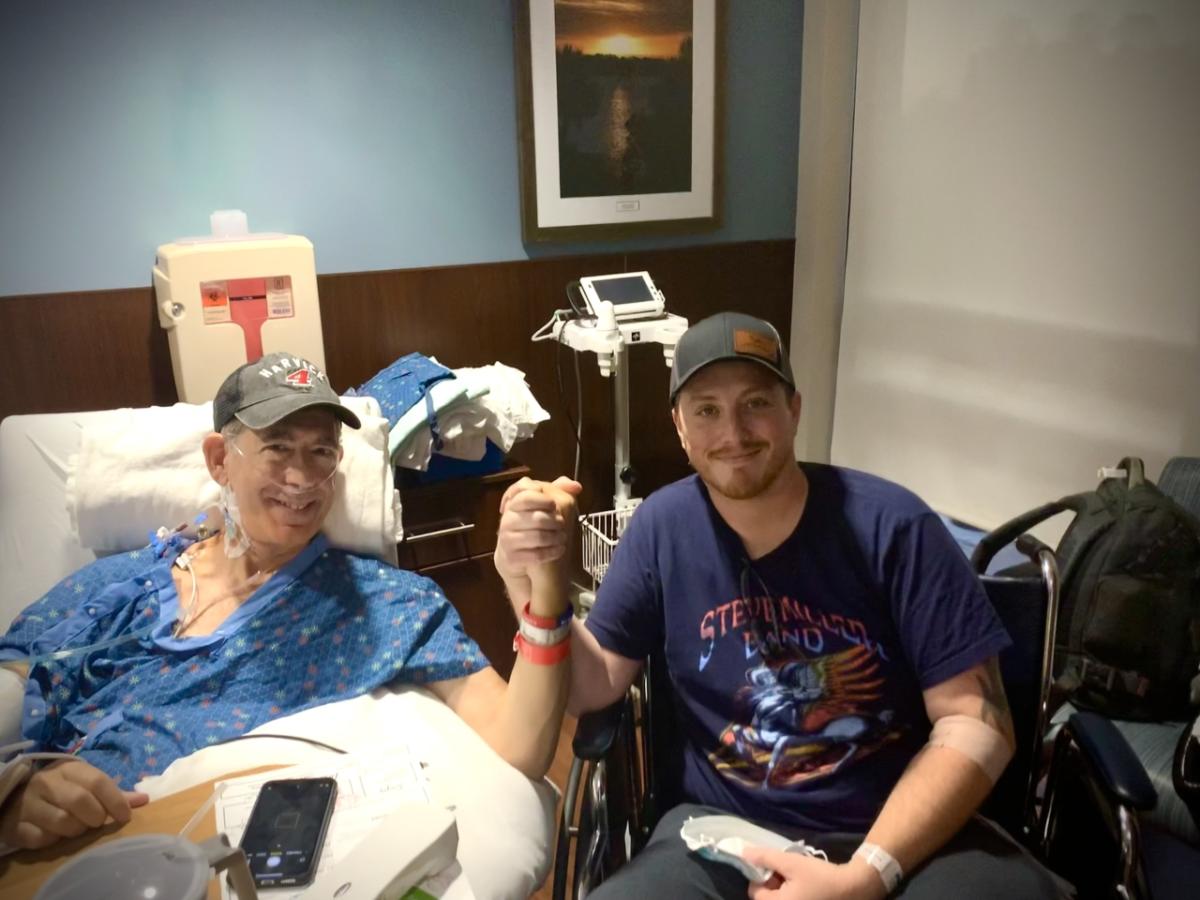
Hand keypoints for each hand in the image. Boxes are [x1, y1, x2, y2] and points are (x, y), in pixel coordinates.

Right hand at [0, 759, 148, 849]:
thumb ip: (114, 793)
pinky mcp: (16, 825)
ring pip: (61, 821)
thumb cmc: (62, 791)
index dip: (115, 801)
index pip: (98, 781)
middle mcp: (48, 782)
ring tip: (77, 828)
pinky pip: (41, 838)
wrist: (17, 799)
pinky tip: (56, 835)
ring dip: (76, 830)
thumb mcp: (86, 784)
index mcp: (70, 769)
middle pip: (80, 801)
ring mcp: (29, 803)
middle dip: (95, 816)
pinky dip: (53, 841)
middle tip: (97, 822)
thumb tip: (144, 800)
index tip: (125, 817)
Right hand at [494, 476, 581, 606]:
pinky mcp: (511, 558)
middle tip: (562, 524)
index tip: (554, 505)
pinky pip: (537, 555)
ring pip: (538, 537)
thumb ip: (558, 489)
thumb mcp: (542, 504)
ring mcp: (507, 539)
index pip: (526, 496)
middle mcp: (507, 520)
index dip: (545, 500)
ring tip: (562, 537)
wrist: (516, 553)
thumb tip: (576, 486)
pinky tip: (559, 549)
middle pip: (537, 518)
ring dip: (556, 537)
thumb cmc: (532, 524)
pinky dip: (553, 552)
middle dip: (556, 522)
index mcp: (513, 504)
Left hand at [741, 847, 885, 899]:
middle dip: (773, 883)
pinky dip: (792, 894)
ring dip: (782, 888)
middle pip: (766, 897)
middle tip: (789, 872)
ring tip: (798, 879)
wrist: (852, 888)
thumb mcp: (791, 863)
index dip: (763, 876)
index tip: (778, 868)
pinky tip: (805, 888)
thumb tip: (743, 853)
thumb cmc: (820, 876)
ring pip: (778, 899)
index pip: (755, 891)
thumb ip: (766, 858)